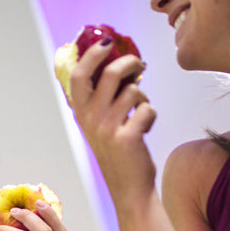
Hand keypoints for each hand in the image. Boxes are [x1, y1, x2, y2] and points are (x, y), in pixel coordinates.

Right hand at [64, 40, 157, 207]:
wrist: (129, 189)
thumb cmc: (118, 153)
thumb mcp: (101, 125)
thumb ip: (103, 98)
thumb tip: (118, 64)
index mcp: (81, 114)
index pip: (79, 76)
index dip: (91, 55)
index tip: (106, 42)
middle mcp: (91, 120)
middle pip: (109, 74)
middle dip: (128, 63)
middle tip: (138, 64)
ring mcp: (108, 129)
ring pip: (133, 92)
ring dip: (143, 97)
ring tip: (140, 110)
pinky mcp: (128, 137)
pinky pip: (147, 109)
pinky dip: (151, 115)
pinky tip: (145, 127)